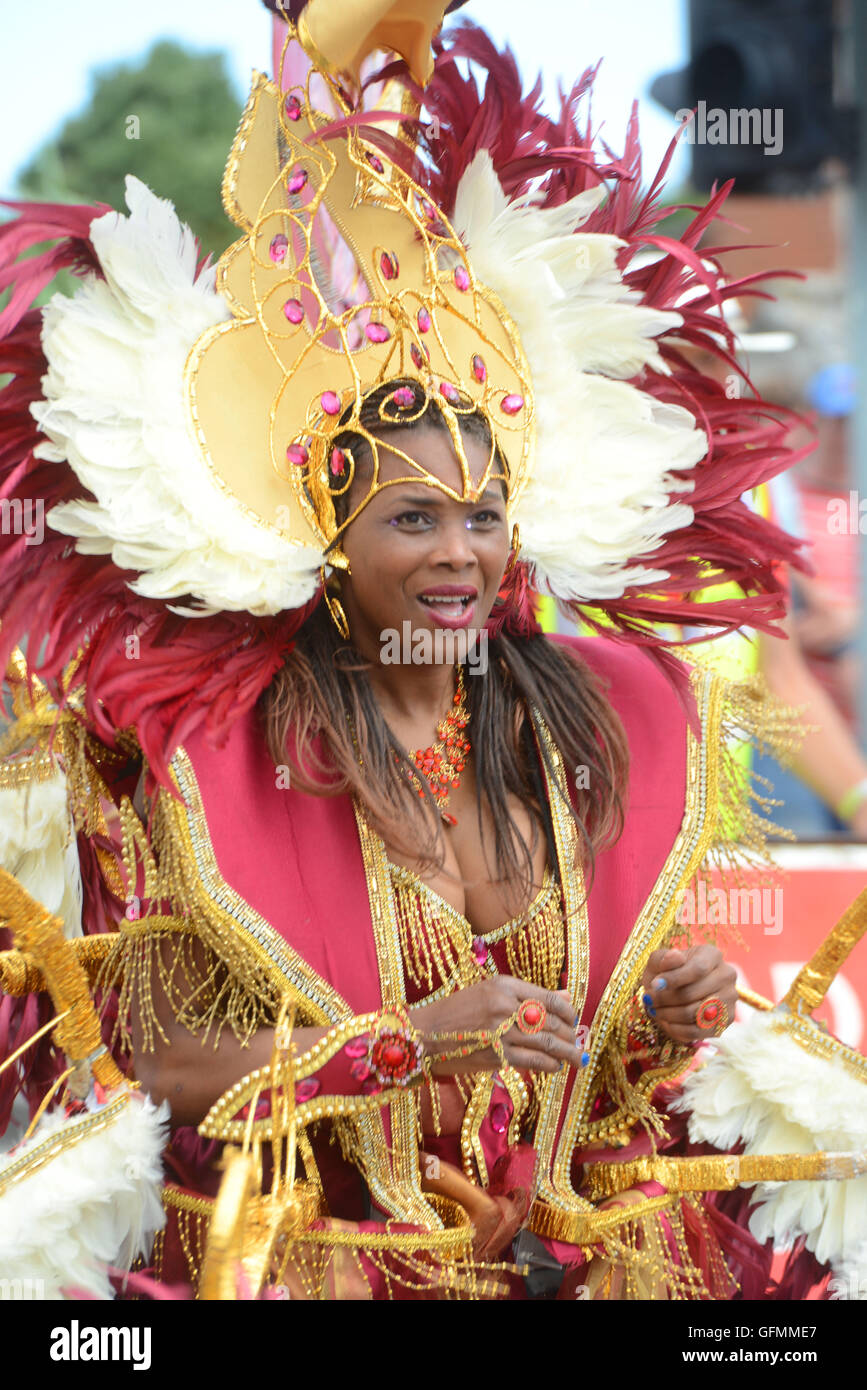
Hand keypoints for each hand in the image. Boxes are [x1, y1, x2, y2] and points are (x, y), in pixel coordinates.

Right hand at [411, 977, 585, 1074]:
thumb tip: (566, 996)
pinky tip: (556, 1067)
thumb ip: (528, 995)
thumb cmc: (456, 1012)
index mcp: (503, 985)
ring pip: (547, 1043)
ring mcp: (501, 1032)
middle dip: (570, 1034)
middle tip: (578, 1042)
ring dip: (568, 1053)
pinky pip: (534, 1061)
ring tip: (578, 1059)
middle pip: (552, 1021)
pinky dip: (550, 1065)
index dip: (568, 1011)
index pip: (549, 998)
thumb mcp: (489, 993)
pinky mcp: (497, 1056)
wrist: (424, 1034)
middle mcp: (505, 1006)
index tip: (575, 1019)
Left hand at [640, 944, 736, 1044]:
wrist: (678, 990)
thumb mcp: (659, 961)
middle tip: (648, 1000)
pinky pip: (698, 1032)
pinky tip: (665, 1022)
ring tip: (654, 1010)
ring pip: (695, 1014)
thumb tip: (675, 957)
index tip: (654, 985)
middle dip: (665, 999)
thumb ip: (664, 958)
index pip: (698, 969)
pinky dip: (676, 1029)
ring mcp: (729, 1000)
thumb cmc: (667, 972)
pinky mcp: (724, 1022)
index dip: (674, 978)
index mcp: (712, 955)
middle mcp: (726, 976)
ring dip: (668, 1015)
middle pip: (693, 993)